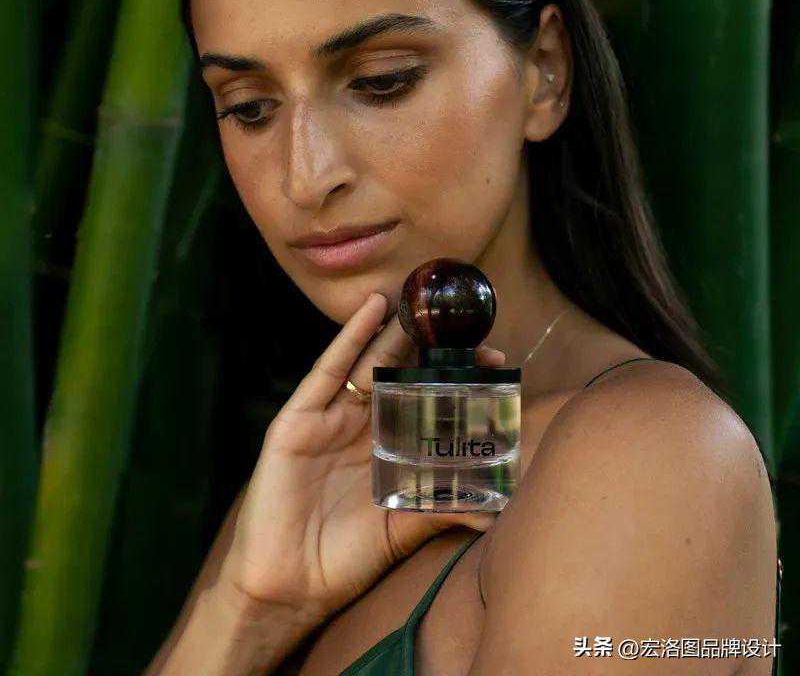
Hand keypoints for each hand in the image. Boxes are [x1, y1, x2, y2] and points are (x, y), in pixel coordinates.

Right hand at [218, 292, 504, 621]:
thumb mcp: (404, 527)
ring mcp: (331, 419)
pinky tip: (372, 309)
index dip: (456, 377)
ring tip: (420, 298)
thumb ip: (444, 508)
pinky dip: (350, 337)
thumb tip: (495, 510)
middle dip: (431, 348)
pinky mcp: (300, 418)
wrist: (290, 585)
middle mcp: (362, 427)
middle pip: (400, 374)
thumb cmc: (346, 558)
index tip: (492, 361)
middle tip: (463, 321)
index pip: (427, 399)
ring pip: (368, 363)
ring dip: (393, 329)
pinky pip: (327, 370)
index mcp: (387, 448)